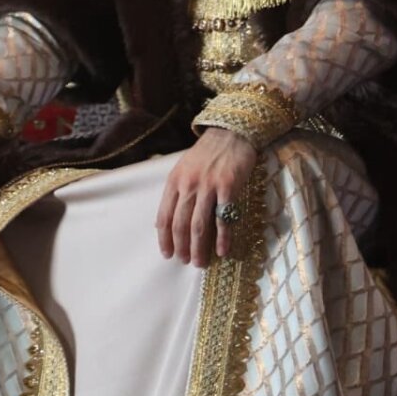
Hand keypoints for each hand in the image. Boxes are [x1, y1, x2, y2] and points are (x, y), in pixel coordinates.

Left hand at [156, 128, 255, 267]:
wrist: (231, 133)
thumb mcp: (184, 168)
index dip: (164, 239)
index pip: (164, 216)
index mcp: (174, 180)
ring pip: (199, 225)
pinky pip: (223, 219)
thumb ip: (176, 192)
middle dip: (181, 247)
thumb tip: (166, 222)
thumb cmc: (207, 153)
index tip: (167, 254)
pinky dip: (222, 238)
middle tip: (185, 262)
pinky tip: (222, 251)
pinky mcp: (228, 187)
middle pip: (180, 225)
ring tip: (200, 262)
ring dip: (199, 248)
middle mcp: (188, 184)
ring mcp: (209, 186)